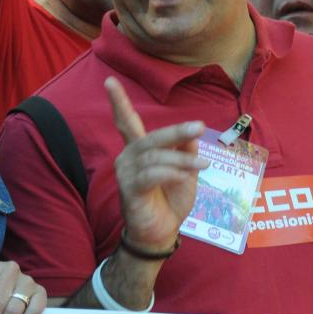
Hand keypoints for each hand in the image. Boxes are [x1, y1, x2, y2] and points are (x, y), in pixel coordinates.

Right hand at [106, 76, 208, 250]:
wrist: (161, 233)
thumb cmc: (170, 200)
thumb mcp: (185, 172)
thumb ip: (186, 152)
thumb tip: (192, 136)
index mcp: (139, 149)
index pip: (126, 121)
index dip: (118, 102)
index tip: (109, 80)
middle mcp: (128, 157)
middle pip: (151, 138)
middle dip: (177, 132)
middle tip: (199, 127)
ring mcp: (126, 174)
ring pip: (156, 158)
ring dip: (182, 161)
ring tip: (203, 165)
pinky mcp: (129, 190)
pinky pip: (151, 175)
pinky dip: (171, 173)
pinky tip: (184, 177)